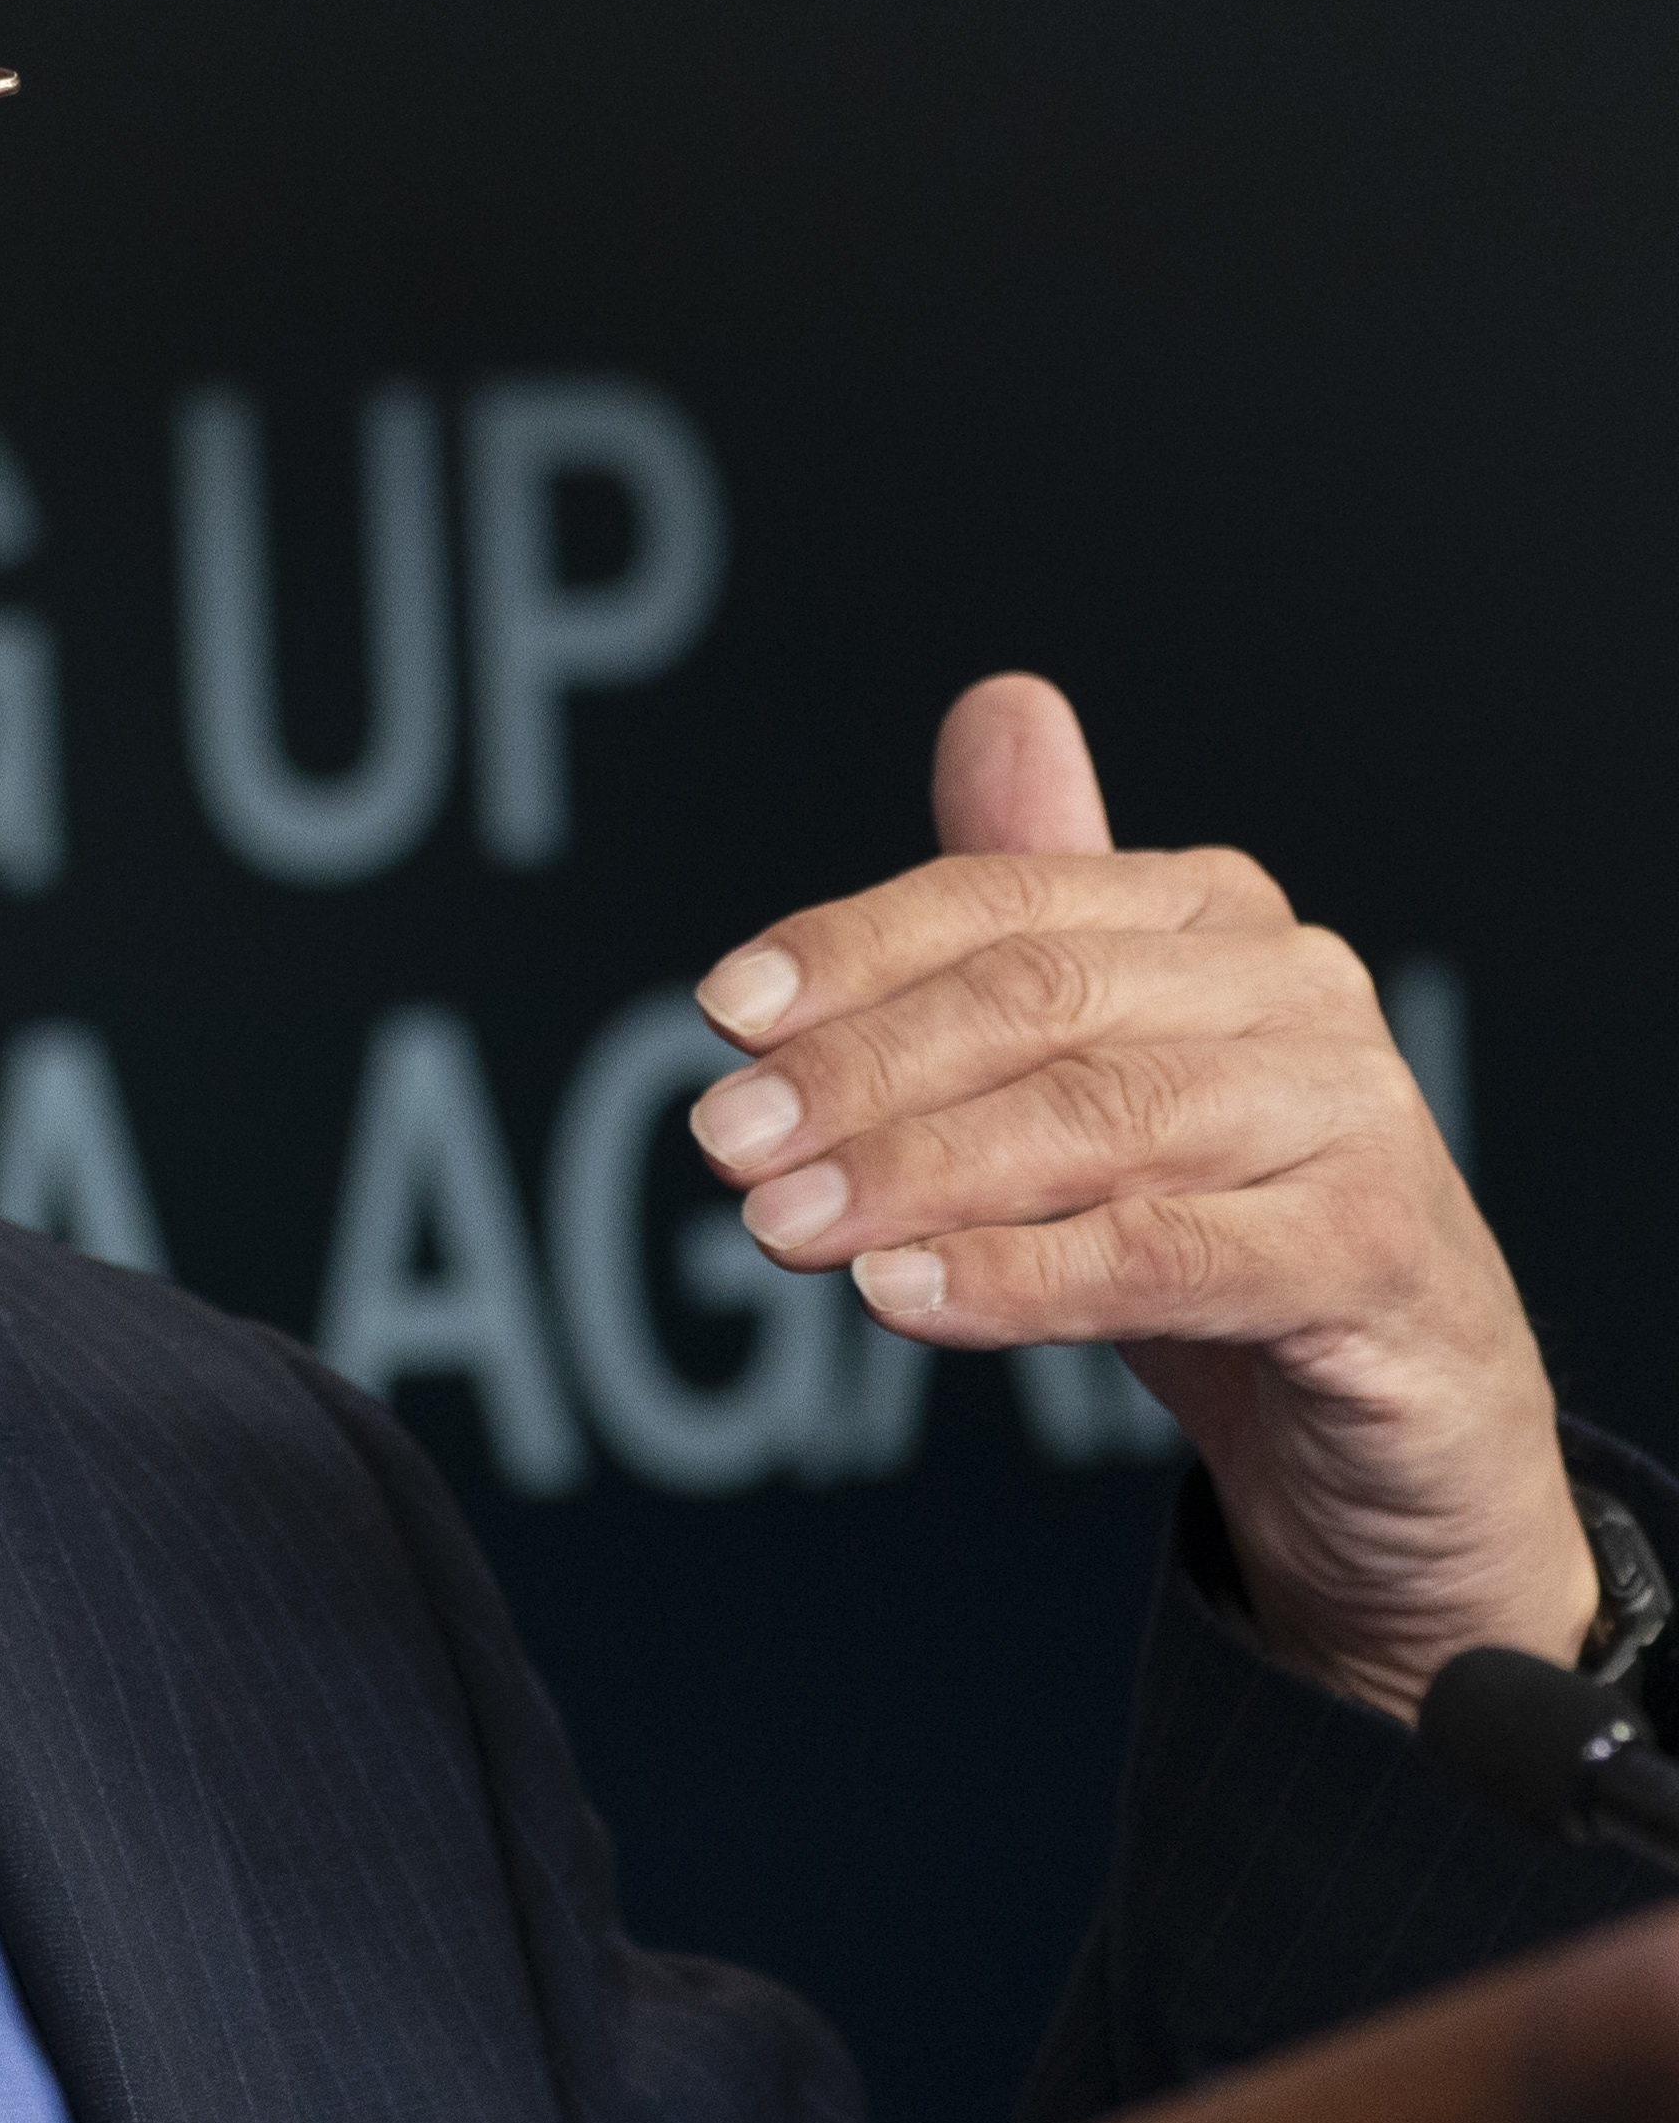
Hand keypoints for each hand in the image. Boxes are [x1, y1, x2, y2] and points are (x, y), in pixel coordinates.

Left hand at [683, 674, 1593, 1721]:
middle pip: (1036, 1001)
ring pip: (1096, 1121)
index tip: (720, 1014)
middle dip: (858, 1072)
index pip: (999, 902)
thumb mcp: (1101, 1068)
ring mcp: (1352, 1116)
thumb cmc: (1223, 1221)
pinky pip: (1169, 1254)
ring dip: (912, 1173)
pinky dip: (1021, 1274)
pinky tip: (903, 1292)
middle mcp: (1294, 987)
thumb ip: (1031, 913)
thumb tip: (999, 705)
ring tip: (781, 1228)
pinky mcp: (1374, 1256)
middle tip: (725, 1143)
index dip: (849, 951)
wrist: (1402, 1417)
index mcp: (1208, 916)